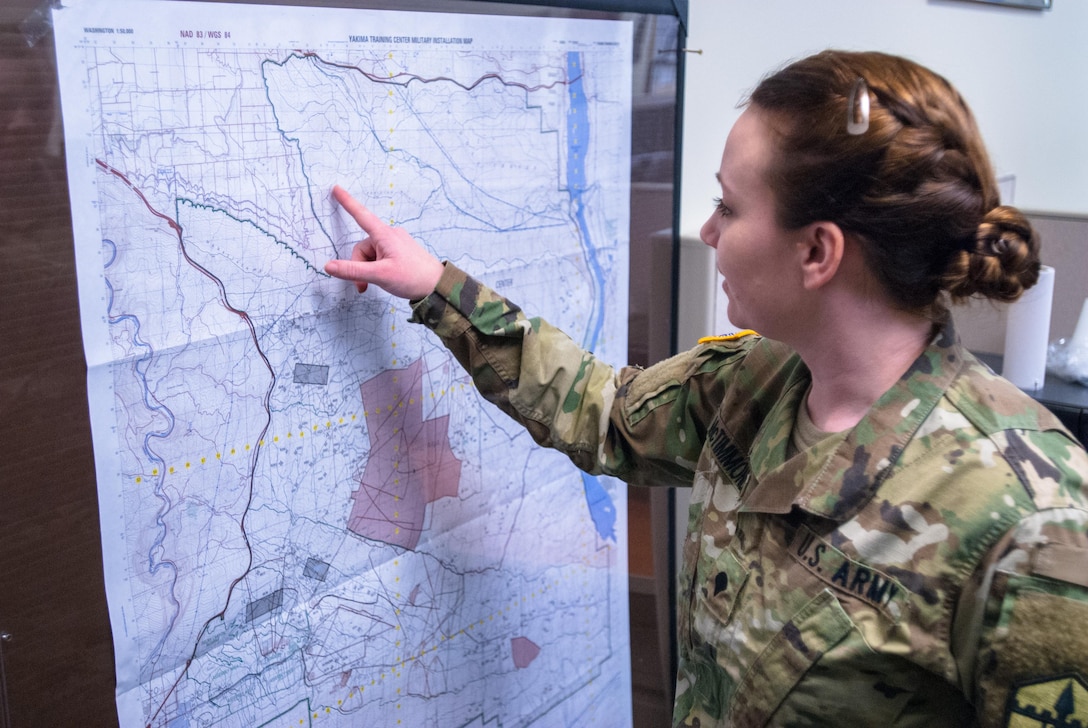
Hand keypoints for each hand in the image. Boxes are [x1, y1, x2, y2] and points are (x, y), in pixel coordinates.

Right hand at [324, 185, 444, 299]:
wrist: (438, 286)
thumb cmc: (412, 277)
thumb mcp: (379, 275)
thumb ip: (352, 270)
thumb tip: (328, 266)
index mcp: (385, 235)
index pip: (361, 215)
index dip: (347, 202)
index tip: (337, 189)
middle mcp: (389, 235)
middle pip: (362, 248)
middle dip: (359, 267)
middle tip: (363, 285)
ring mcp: (394, 244)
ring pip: (369, 255)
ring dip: (367, 271)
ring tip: (375, 284)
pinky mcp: (398, 252)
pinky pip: (379, 258)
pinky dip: (375, 269)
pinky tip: (384, 279)